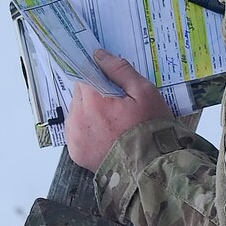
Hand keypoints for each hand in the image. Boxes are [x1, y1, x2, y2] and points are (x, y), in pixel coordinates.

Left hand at [64, 51, 174, 171]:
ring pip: (76, 113)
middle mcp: (77, 117)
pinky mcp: (75, 153)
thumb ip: (119, 70)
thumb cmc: (150, 130)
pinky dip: (87, 131)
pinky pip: (76, 133)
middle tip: (118, 106)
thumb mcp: (144, 92)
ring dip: (89, 113)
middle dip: (95, 96)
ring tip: (114, 123)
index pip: (83, 75)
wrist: (151, 169)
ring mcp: (74, 137)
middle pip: (79, 95)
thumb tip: (99, 55)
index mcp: (92, 100)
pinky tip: (107, 136)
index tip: (108, 81)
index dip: (96, 76)